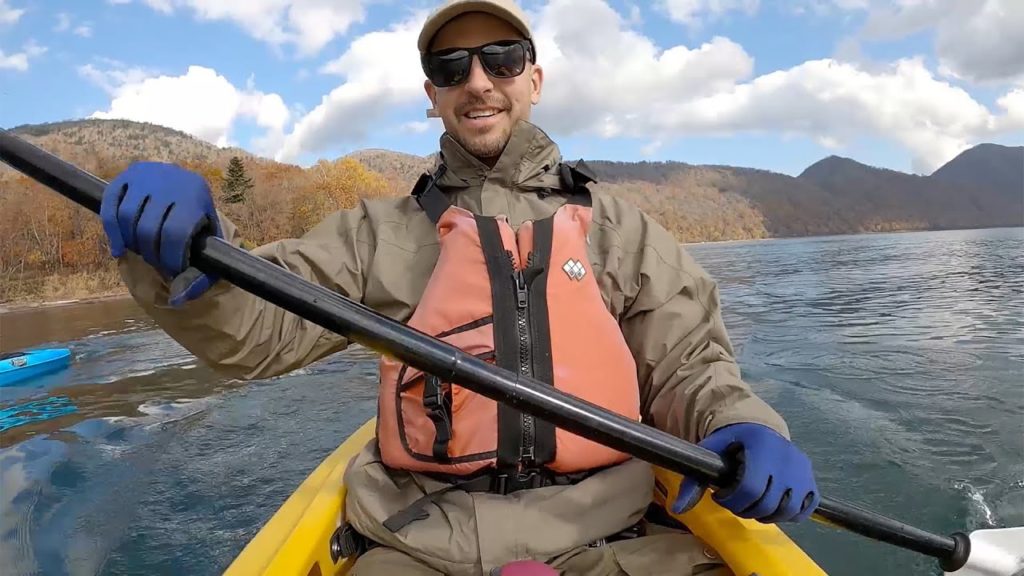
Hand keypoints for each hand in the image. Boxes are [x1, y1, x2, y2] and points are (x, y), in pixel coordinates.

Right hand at [101, 161, 221, 306]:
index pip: (175, 233)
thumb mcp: (207, 249)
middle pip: (148, 227)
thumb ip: (198, 277)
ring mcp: (146, 174)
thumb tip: (177, 299)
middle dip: (151, 253)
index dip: (170, 258)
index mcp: (196, 195)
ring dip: (131, 242)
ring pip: (127, 216)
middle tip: (156, 261)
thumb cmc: (200, 227)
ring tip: (142, 252)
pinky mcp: (126, 175)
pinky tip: (118, 249)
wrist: (190, 191)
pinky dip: (111, 230)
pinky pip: (109, 205)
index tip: (173, 269)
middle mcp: (170, 179)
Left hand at [672, 422, 819, 522]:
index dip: (732, 500)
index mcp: (761, 447)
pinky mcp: (811, 480)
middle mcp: (786, 458)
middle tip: (735, 500)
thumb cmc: (732, 441)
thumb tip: (677, 509)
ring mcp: (802, 470)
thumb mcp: (710, 452)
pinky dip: (790, 514)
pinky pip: (805, 509)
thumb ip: (694, 480)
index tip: (722, 495)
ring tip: (752, 503)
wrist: (759, 428)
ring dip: (766, 514)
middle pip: (767, 504)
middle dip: (746, 509)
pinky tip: (773, 505)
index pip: (749, 489)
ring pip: (787, 511)